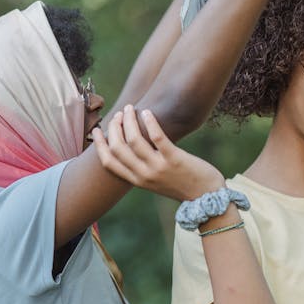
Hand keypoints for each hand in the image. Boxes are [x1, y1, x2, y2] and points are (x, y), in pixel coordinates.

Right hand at [92, 105, 224, 201]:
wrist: (206, 195)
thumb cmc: (181, 184)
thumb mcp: (155, 181)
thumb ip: (141, 168)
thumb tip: (130, 146)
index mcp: (137, 180)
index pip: (109, 162)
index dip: (100, 145)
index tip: (97, 130)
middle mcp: (144, 175)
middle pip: (118, 148)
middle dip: (114, 128)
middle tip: (118, 114)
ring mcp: (159, 167)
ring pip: (134, 140)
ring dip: (128, 120)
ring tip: (130, 108)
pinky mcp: (174, 159)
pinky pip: (157, 137)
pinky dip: (150, 121)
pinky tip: (147, 112)